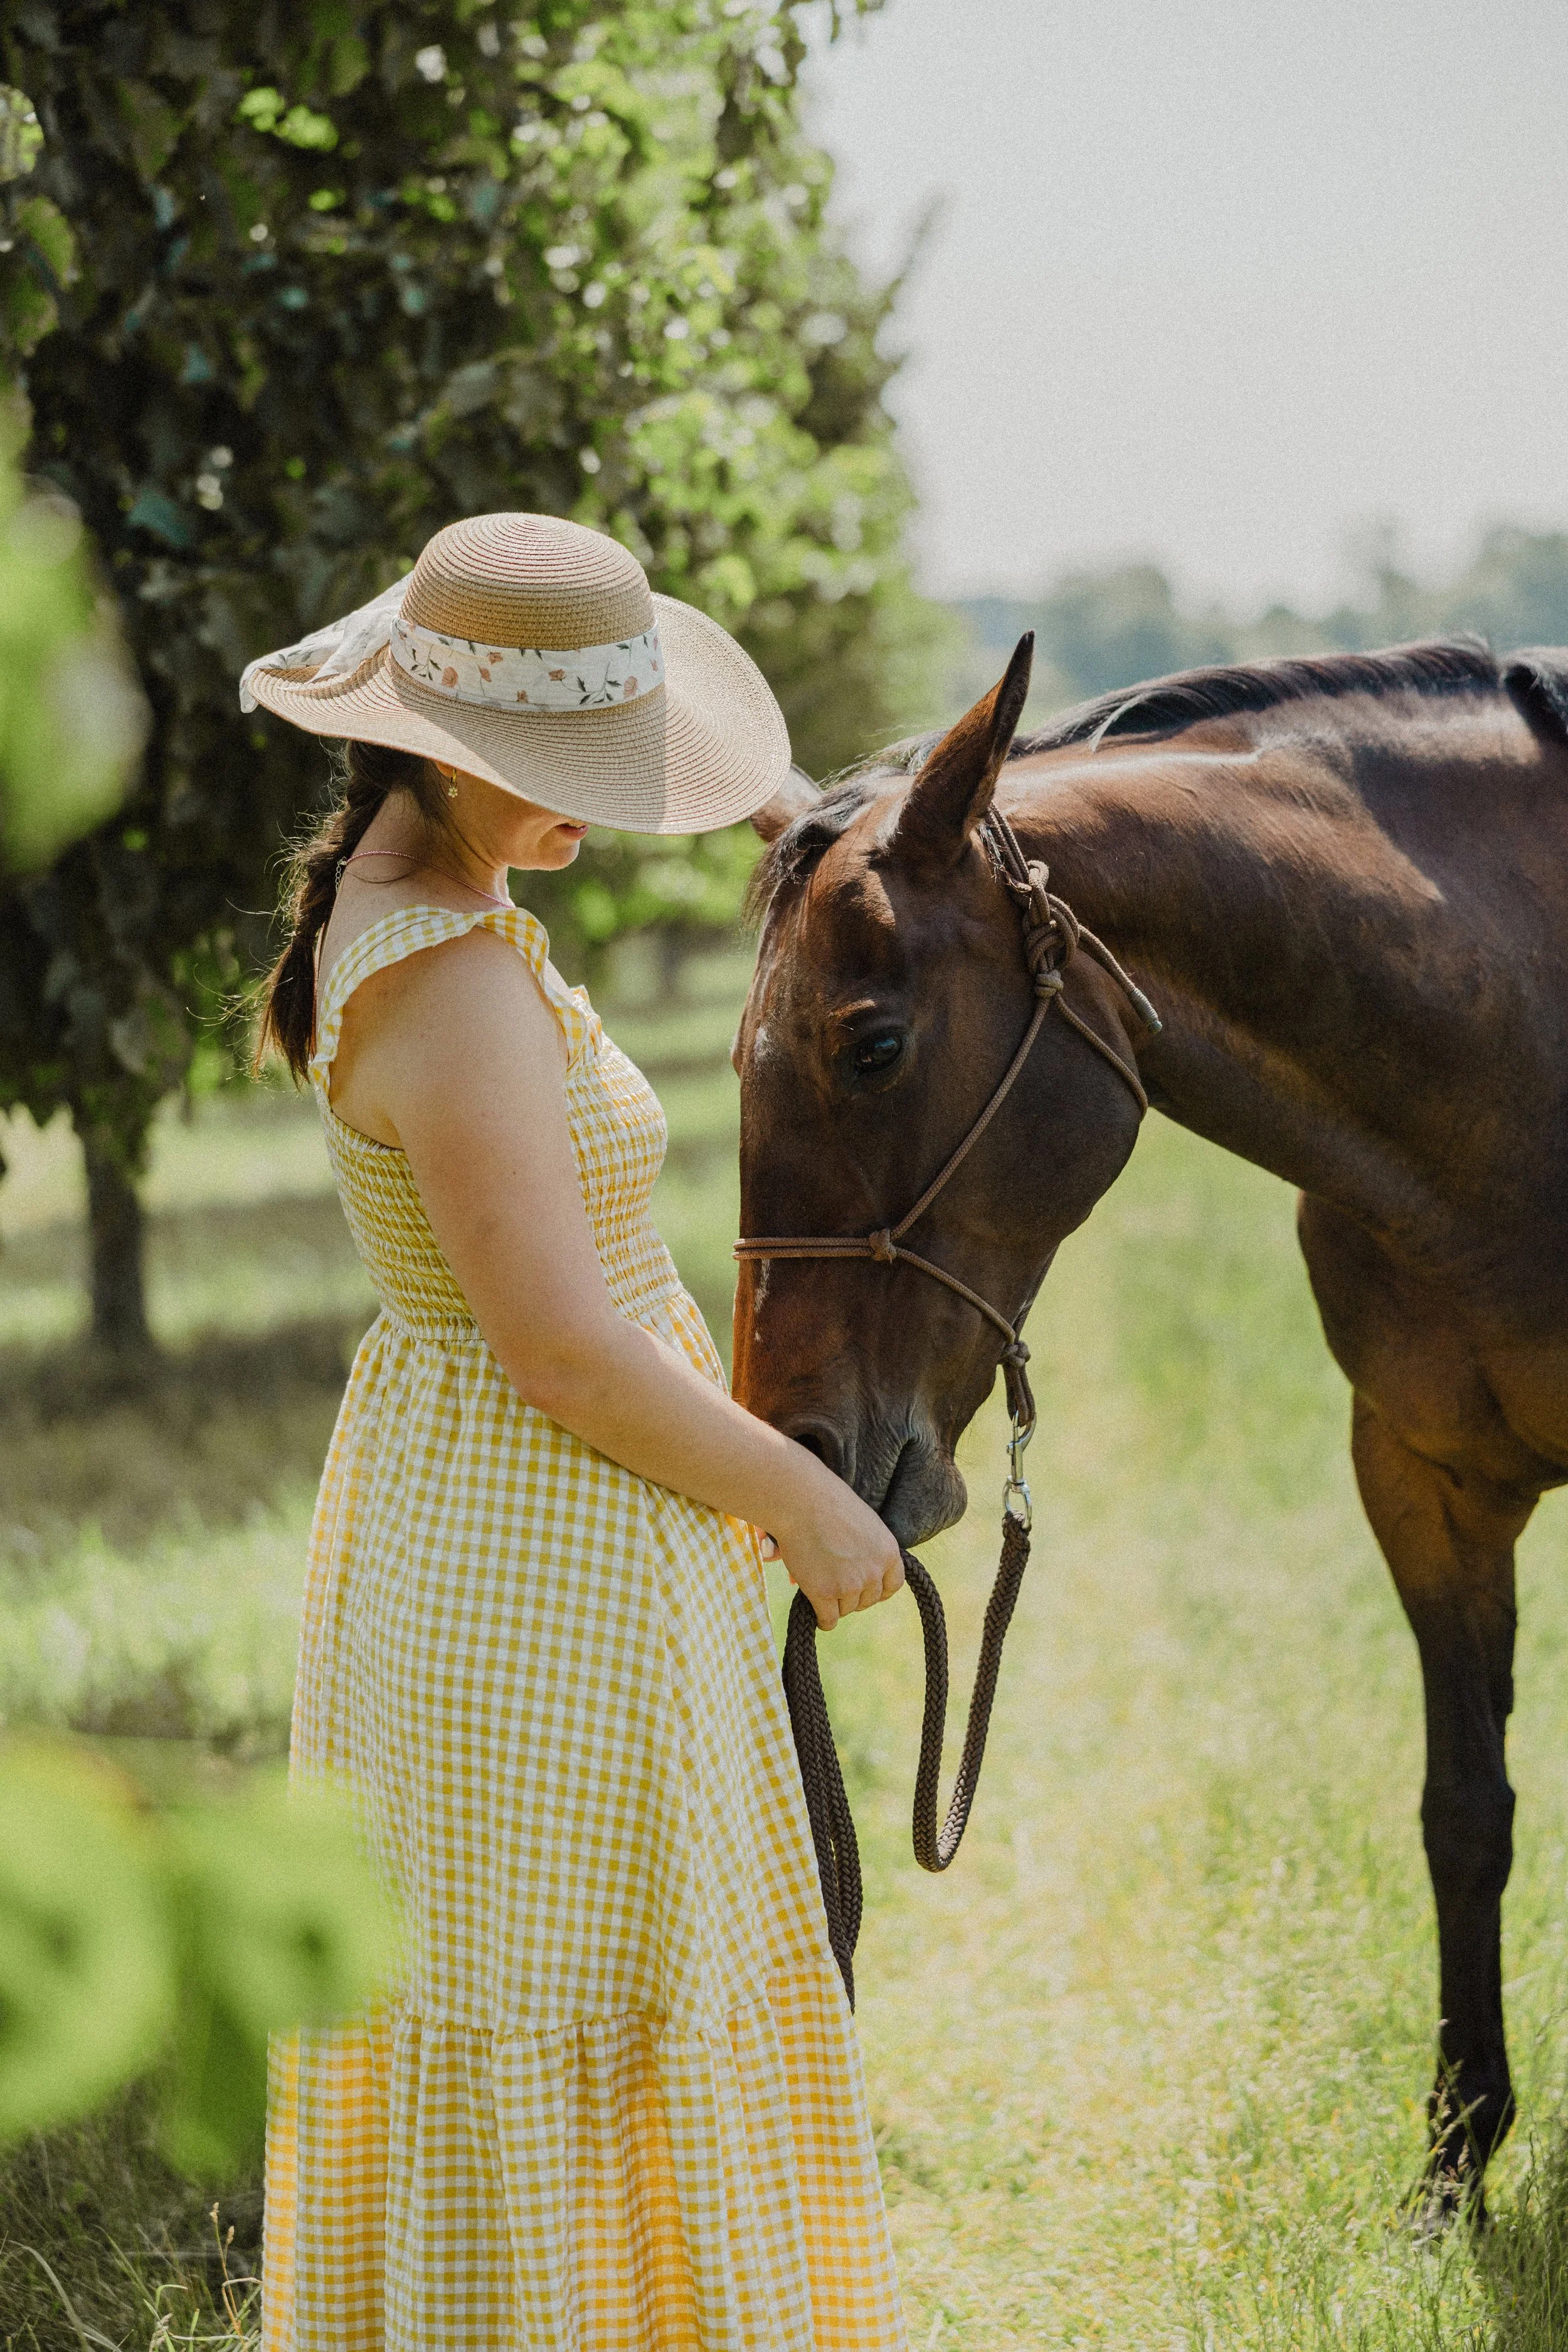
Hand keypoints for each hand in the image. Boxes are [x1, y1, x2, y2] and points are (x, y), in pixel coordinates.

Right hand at [761, 1460, 904, 1630]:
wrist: (800, 1500)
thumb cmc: (826, 1503)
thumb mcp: (861, 1524)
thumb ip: (866, 1551)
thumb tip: (855, 1580)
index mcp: (888, 1551)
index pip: (892, 1586)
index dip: (876, 1589)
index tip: (863, 1589)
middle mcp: (874, 1571)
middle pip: (867, 1600)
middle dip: (852, 1595)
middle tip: (833, 1582)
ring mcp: (850, 1584)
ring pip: (846, 1610)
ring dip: (833, 1602)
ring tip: (818, 1582)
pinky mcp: (825, 1593)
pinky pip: (828, 1620)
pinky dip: (821, 1618)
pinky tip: (813, 1608)